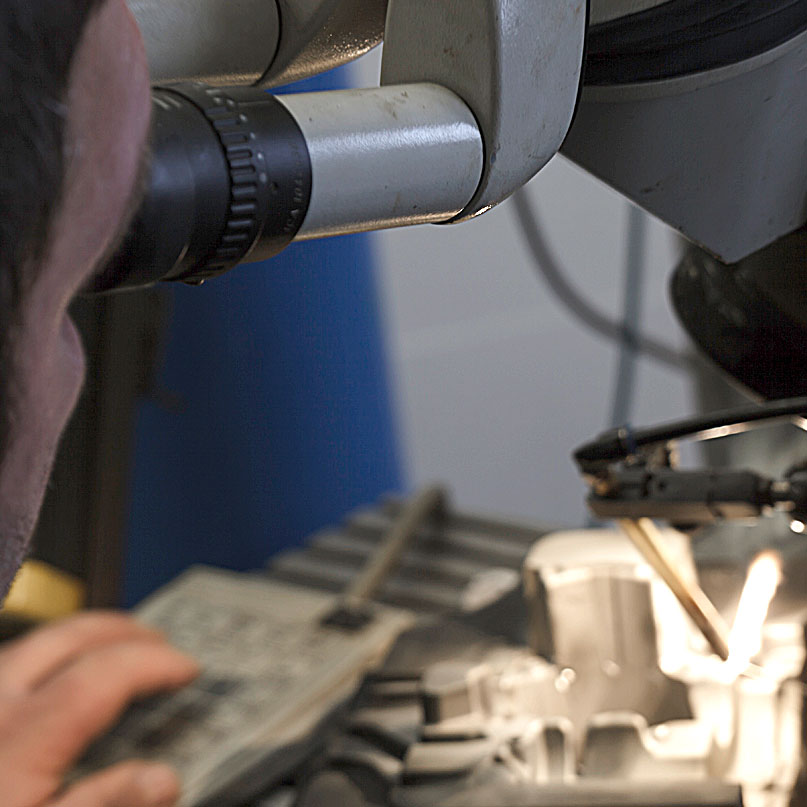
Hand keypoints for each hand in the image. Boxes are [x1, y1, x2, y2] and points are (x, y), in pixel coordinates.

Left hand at [0, 611, 197, 805]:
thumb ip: (106, 805)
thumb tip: (163, 781)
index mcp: (18, 741)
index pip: (101, 676)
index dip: (154, 664)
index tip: (187, 669)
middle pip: (67, 639)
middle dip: (123, 631)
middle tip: (161, 642)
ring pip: (35, 640)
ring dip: (85, 633)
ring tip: (117, 643)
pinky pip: (12, 658)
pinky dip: (47, 651)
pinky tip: (57, 670)